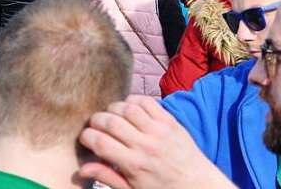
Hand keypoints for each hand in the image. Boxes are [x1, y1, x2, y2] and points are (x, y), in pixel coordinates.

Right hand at [79, 96, 234, 188]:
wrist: (198, 186)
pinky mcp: (169, 121)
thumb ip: (108, 177)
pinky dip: (133, 100)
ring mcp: (158, 130)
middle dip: (96, 120)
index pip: (100, 143)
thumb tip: (82, 169)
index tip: (85, 138)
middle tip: (94, 125)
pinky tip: (128, 108)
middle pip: (110, 122)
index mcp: (134, 165)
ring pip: (127, 108)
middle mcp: (145, 145)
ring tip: (110, 116)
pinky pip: (147, 101)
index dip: (86, 137)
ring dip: (113, 109)